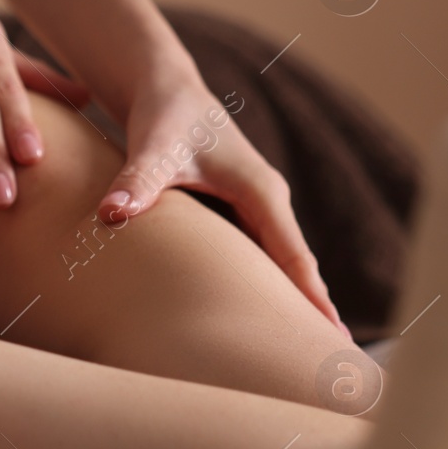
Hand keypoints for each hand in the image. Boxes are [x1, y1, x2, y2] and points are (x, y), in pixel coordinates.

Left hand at [97, 66, 350, 337]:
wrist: (163, 87)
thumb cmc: (162, 116)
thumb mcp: (152, 148)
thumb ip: (135, 183)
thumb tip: (111, 215)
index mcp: (260, 191)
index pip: (292, 255)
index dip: (310, 296)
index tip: (331, 335)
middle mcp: (267, 198)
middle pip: (298, 263)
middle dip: (314, 308)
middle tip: (335, 361)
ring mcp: (256, 203)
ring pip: (282, 259)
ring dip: (295, 298)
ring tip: (310, 348)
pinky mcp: (238, 207)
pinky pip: (262, 252)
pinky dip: (271, 281)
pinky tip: (268, 313)